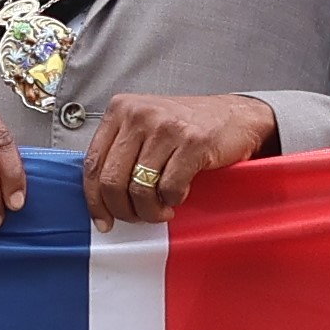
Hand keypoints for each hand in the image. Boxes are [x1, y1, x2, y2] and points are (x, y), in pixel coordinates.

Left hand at [80, 90, 281, 226]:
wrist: (237, 116)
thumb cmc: (190, 125)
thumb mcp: (146, 127)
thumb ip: (121, 151)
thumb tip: (100, 196)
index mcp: (121, 109)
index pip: (92, 163)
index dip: (95, 200)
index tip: (103, 220)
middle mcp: (139, 114)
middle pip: (112, 180)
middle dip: (124, 210)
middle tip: (138, 218)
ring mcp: (166, 127)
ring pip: (139, 189)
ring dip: (150, 211)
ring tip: (161, 210)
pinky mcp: (192, 142)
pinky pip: (169, 188)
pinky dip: (173, 200)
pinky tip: (179, 195)